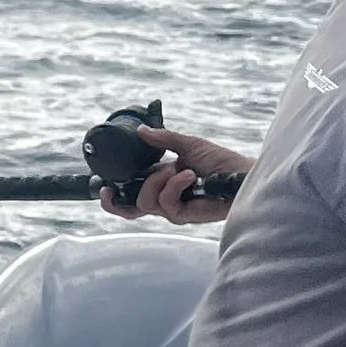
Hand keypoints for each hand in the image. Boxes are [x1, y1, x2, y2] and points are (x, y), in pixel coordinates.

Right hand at [102, 120, 248, 227]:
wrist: (241, 174)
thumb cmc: (221, 162)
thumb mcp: (187, 144)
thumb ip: (163, 139)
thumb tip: (141, 130)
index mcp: (163, 183)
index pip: (132, 196)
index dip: (115, 196)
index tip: (104, 187)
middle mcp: (165, 199)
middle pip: (132, 207)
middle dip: (121, 196)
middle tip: (112, 187)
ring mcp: (174, 209)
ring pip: (146, 202)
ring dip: (158, 182)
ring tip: (177, 170)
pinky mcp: (184, 215)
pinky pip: (166, 203)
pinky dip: (174, 185)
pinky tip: (189, 175)